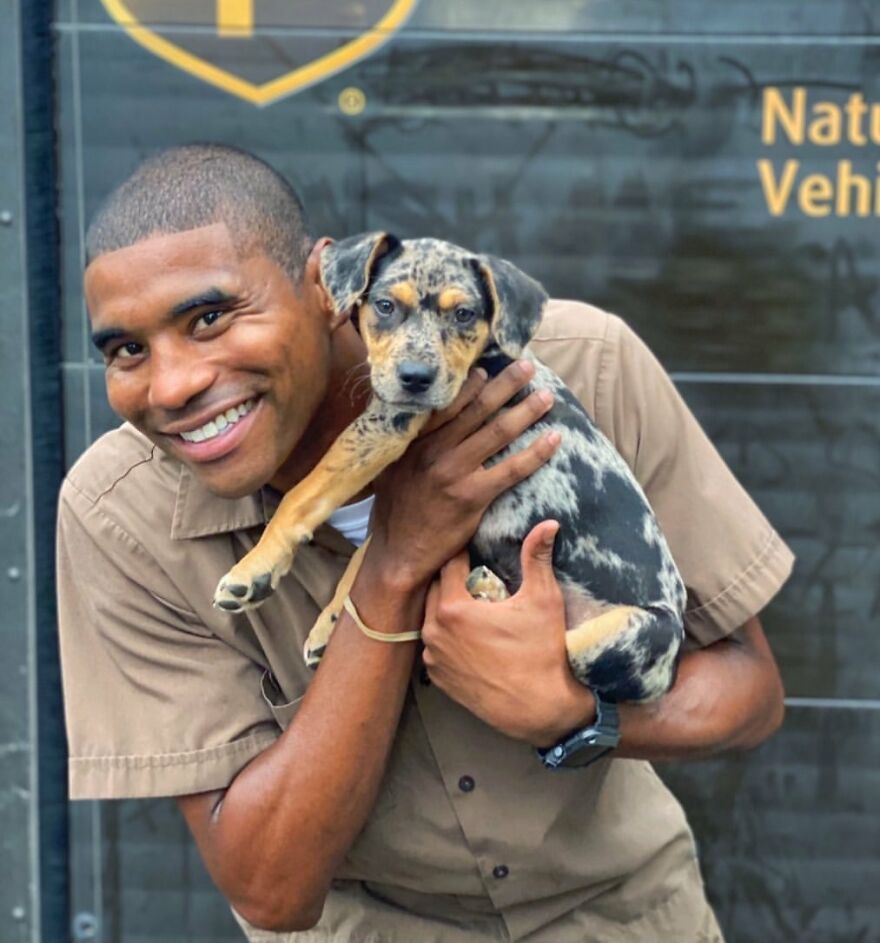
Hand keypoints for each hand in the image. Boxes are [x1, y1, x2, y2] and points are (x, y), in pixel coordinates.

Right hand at [364, 361, 559, 591]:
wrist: (399, 552)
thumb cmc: (397, 509)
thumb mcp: (391, 467)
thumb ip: (407, 441)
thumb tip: (420, 414)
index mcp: (414, 440)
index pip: (447, 402)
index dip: (472, 383)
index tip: (490, 367)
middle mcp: (433, 450)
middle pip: (478, 409)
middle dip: (507, 385)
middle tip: (528, 367)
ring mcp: (453, 472)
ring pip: (498, 432)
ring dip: (527, 411)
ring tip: (547, 396)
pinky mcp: (471, 496)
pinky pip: (512, 469)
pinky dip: (536, 452)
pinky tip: (554, 439)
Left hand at [421, 521, 595, 745]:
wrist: (540, 711)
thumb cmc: (542, 654)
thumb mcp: (542, 600)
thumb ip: (537, 558)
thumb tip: (548, 523)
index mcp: (452, 609)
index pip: (449, 566)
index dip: (464, 554)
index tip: (475, 547)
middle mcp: (434, 632)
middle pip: (435, 591)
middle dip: (452, 580)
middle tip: (475, 574)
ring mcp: (434, 658)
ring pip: (432, 619)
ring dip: (447, 608)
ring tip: (471, 602)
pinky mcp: (439, 679)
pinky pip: (435, 646)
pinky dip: (447, 636)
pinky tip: (468, 635)